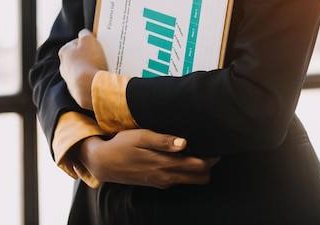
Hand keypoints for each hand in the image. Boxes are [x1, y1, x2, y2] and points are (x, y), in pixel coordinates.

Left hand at [59, 28, 107, 109]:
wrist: (90, 87)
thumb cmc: (89, 61)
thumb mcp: (89, 40)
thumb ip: (85, 34)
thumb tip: (84, 33)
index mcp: (64, 51)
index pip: (77, 42)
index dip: (88, 42)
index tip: (97, 45)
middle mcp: (63, 65)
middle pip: (79, 56)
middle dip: (89, 55)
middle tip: (101, 55)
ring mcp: (69, 78)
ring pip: (82, 69)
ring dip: (91, 67)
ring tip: (102, 67)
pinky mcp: (76, 90)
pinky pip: (85, 80)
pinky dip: (91, 78)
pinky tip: (99, 77)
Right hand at [74, 129, 219, 188]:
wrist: (103, 162)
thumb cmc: (122, 145)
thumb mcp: (141, 136)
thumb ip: (164, 141)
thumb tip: (185, 143)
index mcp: (165, 164)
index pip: (200, 166)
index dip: (212, 157)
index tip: (216, 144)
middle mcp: (167, 177)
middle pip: (201, 177)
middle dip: (209, 164)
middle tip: (209, 147)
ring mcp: (163, 182)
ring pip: (192, 180)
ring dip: (199, 168)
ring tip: (198, 150)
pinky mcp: (158, 182)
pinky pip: (181, 180)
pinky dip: (187, 171)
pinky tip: (183, 157)